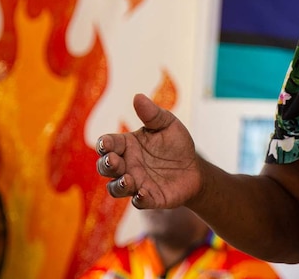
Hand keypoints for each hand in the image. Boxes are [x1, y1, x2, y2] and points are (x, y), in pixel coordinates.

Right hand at [95, 93, 201, 208]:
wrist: (194, 168)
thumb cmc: (176, 145)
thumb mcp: (168, 125)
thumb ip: (153, 114)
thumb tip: (137, 97)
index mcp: (127, 145)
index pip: (108, 144)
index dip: (104, 144)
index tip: (106, 143)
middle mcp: (127, 165)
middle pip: (106, 167)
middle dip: (106, 164)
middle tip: (114, 160)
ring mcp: (136, 183)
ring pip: (116, 188)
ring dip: (118, 185)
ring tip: (128, 179)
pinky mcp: (148, 198)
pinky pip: (138, 202)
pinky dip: (139, 199)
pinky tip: (143, 194)